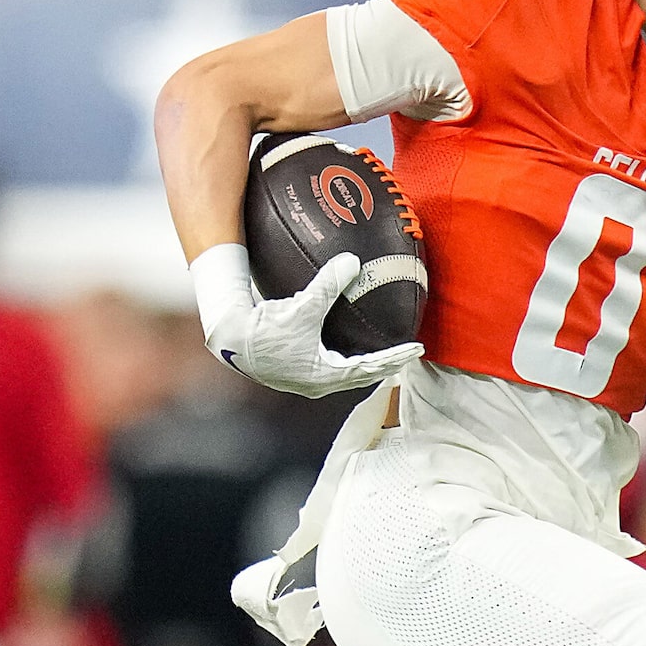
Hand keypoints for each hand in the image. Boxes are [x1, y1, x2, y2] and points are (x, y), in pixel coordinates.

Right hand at [189, 243, 421, 399]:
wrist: (229, 338)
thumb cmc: (263, 330)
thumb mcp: (301, 306)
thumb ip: (328, 285)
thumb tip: (353, 262)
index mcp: (323, 376)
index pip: (370, 368)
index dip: (395, 358)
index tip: (417, 348)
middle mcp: (315, 382)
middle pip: (359, 376)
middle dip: (383, 365)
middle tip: (405, 352)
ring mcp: (303, 377)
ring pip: (343, 373)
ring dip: (363, 363)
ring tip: (380, 350)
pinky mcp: (292, 368)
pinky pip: (327, 364)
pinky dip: (344, 356)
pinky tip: (343, 342)